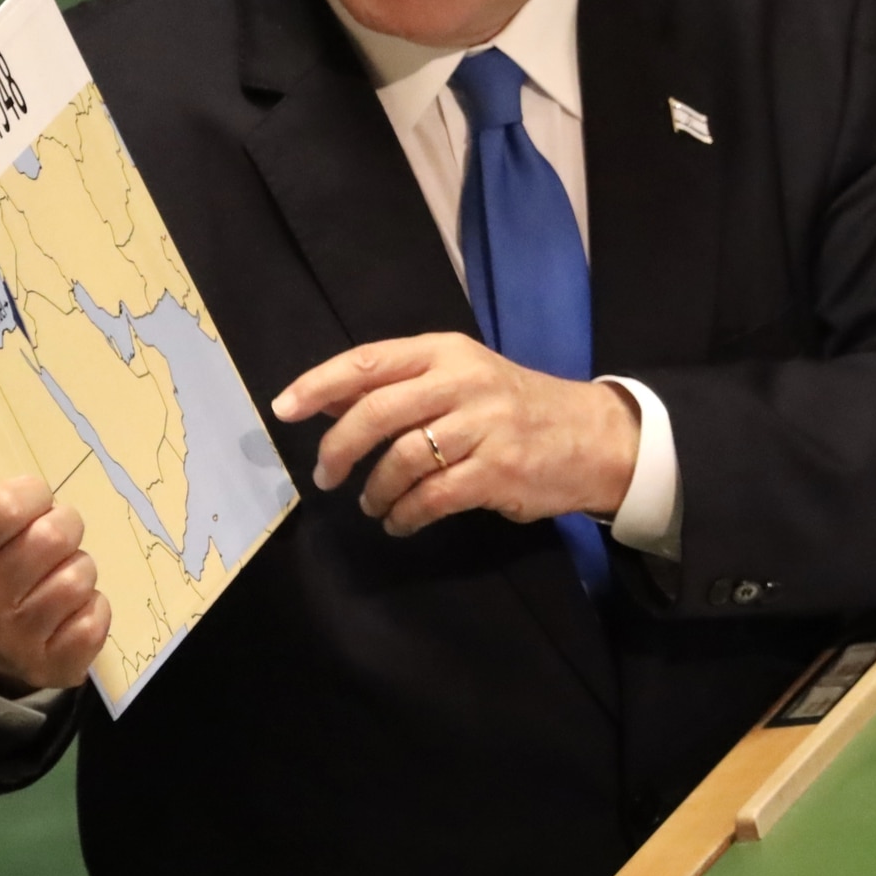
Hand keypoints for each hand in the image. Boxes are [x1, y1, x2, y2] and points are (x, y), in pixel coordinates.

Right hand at [0, 396, 110, 693]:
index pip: (7, 504)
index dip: (34, 494)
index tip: (35, 499)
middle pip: (56, 537)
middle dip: (67, 529)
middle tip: (58, 535)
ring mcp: (14, 636)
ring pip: (80, 577)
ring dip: (82, 570)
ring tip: (63, 572)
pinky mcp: (50, 666)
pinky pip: (96, 620)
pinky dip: (94, 610)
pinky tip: (74, 609)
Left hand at [271, 334, 640, 537]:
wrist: (592, 436)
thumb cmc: (514, 407)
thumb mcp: (459, 378)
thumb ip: (398, 386)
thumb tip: (322, 400)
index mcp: (446, 352)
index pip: (370, 361)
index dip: (319, 384)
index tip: (284, 409)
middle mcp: (463, 382)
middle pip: (377, 411)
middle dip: (339, 448)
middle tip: (325, 476)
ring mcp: (483, 427)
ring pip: (402, 459)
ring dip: (375, 489)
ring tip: (371, 505)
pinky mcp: (498, 472)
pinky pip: (432, 497)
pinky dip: (405, 515)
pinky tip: (399, 522)